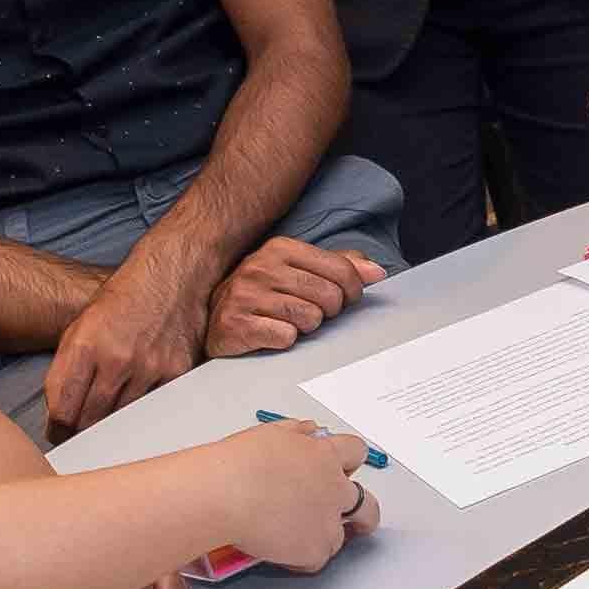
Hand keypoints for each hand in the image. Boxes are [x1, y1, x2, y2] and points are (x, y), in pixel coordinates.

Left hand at [44, 255, 213, 436]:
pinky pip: (153, 409)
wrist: (172, 274)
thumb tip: (59, 414)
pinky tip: (140, 402)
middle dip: (83, 433)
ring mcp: (149, 367)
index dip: (58, 431)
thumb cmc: (123, 299)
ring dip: (114, 425)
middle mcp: (116, 358)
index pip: (63, 410)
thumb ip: (66, 369)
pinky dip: (144, 412)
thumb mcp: (81, 326)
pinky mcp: (177, 373)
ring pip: (123, 421)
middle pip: (92, 422)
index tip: (59, 435)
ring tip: (109, 418)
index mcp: (85, 345)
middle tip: (82, 435)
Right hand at [208, 236, 389, 355]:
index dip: (352, 292)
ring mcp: (245, 295)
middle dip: (327, 312)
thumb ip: (338, 267)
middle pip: (330, 297)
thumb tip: (376, 272)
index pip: (343, 271)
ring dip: (305, 328)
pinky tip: (272, 334)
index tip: (344, 300)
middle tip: (310, 313)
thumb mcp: (298, 272)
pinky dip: (284, 340)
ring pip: (310, 319)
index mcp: (280, 248)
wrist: (212, 320)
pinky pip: (286, 337)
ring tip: (287, 322)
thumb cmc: (261, 296)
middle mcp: (261, 266)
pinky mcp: (236, 324)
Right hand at [221, 419, 380, 572]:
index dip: (349, 464)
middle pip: (367, 504)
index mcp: (325, 456)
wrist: (224, 493)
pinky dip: (301, 560)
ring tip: (299, 540)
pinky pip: (316, 560)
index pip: (355, 452)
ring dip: (323, 538)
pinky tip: (284, 554)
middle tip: (353, 521)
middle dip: (362, 513)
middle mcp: (334, 488)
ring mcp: (327, 521)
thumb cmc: (237, 464)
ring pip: (340, 536)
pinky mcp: (314, 549)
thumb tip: (308, 430)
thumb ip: (296, 433)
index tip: (342, 471)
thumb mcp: (270, 434)